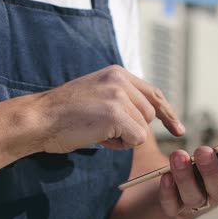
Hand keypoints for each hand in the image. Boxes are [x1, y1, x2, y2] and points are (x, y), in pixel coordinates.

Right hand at [31, 65, 184, 152]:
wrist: (39, 119)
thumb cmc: (64, 114)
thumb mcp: (97, 96)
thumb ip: (121, 101)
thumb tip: (147, 119)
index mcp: (117, 73)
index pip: (153, 93)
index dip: (167, 112)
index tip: (178, 129)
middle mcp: (120, 79)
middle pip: (149, 114)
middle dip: (133, 129)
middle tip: (104, 130)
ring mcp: (118, 95)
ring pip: (143, 128)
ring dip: (124, 138)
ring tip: (98, 131)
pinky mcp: (116, 113)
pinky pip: (136, 139)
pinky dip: (120, 145)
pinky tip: (99, 138)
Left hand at [158, 110, 217, 218]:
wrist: (175, 195)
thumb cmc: (209, 168)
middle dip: (213, 170)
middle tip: (203, 149)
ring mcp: (197, 206)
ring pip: (193, 195)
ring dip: (185, 176)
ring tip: (178, 154)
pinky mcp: (175, 211)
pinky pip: (171, 204)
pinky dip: (168, 192)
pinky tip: (164, 177)